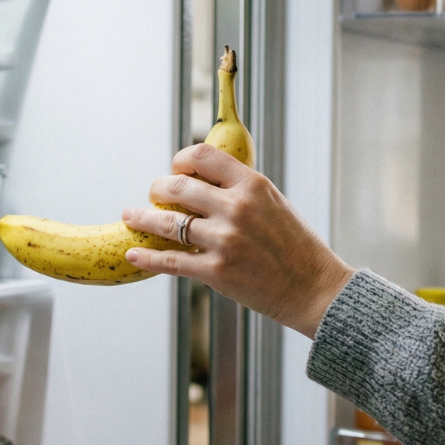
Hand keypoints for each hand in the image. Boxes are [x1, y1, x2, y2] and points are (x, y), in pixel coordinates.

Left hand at [122, 143, 354, 337]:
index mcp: (252, 185)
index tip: (176, 169)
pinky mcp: (216, 272)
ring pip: (167, 223)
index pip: (202, 156)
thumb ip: (240, 190)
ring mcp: (224, 240)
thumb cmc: (296, 247)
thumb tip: (203, 181)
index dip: (180, 160)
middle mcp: (235, 208)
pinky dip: (147, 257)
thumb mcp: (273, 203)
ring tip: (130, 216)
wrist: (314, 289)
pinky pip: (170, 261)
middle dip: (158, 188)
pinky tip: (134, 253)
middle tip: (154, 194)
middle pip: (177, 186)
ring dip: (142, 218)